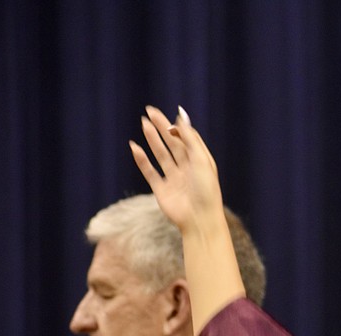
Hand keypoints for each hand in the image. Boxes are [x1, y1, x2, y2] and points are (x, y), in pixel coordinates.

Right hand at [129, 106, 223, 235]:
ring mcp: (174, 179)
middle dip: (161, 127)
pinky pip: (150, 172)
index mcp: (200, 161)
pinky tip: (134, 147)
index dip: (177, 127)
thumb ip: (189, 137)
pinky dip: (142, 160)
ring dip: (152, 140)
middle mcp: (187, 169)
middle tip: (149, 111)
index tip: (168, 121)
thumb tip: (180, 114)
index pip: (187, 138)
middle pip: (172, 143)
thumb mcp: (200, 159)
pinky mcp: (162, 190)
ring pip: (161, 155)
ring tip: (143, 123)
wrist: (200, 219)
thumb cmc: (206, 189)